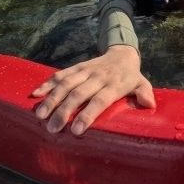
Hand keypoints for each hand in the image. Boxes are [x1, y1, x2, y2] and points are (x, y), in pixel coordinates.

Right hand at [31, 45, 154, 134]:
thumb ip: (144, 94)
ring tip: (40, 115)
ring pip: (66, 83)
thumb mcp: (142, 84)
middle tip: (52, 128)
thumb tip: (149, 104)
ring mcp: (85, 70)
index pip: (100, 100)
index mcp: (114, 85)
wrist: (122, 53)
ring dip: (52, 98)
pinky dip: (47, 83)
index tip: (76, 130)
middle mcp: (98, 77)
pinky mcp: (77, 67)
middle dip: (64, 111)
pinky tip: (35, 94)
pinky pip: (60, 74)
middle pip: (79, 93)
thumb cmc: (131, 76)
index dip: (88, 114)